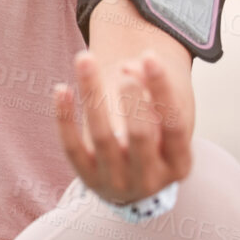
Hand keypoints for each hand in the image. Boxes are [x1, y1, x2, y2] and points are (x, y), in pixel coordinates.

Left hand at [53, 49, 190, 204]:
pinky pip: (71, 147)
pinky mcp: (87, 179)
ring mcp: (117, 183)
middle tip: (122, 69)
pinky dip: (64, 117)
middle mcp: (150, 180)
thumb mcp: (164, 122)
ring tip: (85, 60)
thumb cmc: (154, 141)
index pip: (174, 125)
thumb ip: (153, 92)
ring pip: (102, 136)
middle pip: (140, 135)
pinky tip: (61, 89)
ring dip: (93, 95)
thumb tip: (129, 67)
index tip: (148, 55)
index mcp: (178, 164)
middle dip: (132, 97)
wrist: (134, 182)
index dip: (161, 88)